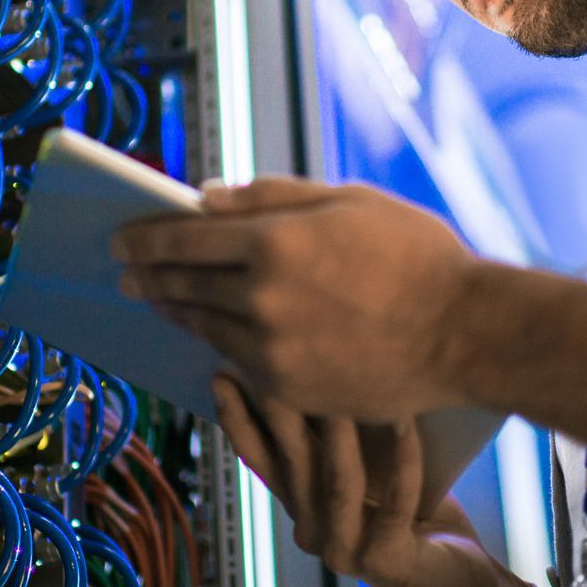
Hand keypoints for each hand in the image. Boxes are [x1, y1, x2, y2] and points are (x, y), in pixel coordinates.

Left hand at [113, 177, 478, 420]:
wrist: (465, 333)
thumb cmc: (416, 255)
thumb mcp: (347, 201)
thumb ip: (270, 197)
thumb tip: (205, 197)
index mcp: (274, 241)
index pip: (182, 237)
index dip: (143, 237)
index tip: (120, 239)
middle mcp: (262, 299)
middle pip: (183, 285)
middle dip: (147, 275)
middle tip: (125, 272)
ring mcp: (274, 350)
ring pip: (205, 328)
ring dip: (177, 311)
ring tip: (162, 301)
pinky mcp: (291, 389)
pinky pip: (238, 363)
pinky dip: (219, 344)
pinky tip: (212, 334)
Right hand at [212, 376, 547, 586]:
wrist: (461, 586)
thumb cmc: (419, 519)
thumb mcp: (373, 474)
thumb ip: (346, 441)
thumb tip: (334, 370)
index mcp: (303, 510)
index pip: (261, 461)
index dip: (240, 421)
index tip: (223, 374)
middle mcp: (312, 534)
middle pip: (292, 465)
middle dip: (282, 411)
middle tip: (275, 362)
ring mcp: (345, 553)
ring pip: (337, 482)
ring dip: (342, 430)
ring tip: (345, 382)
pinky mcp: (385, 562)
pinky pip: (396, 502)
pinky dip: (404, 460)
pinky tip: (408, 423)